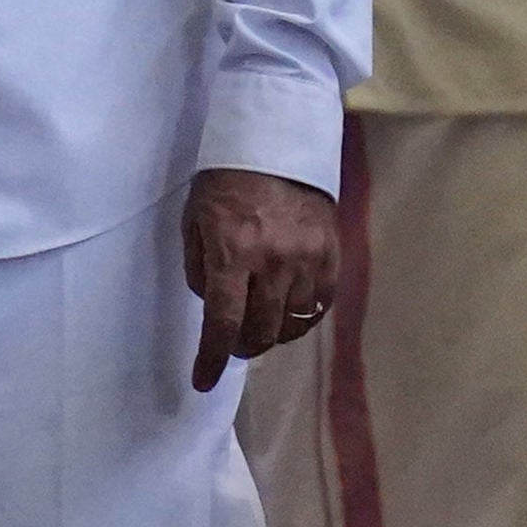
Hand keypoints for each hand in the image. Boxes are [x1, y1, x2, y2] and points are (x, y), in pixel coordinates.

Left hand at [180, 166, 336, 391]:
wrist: (277, 146)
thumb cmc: (225, 182)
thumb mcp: (194, 221)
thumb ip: (199, 267)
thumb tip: (212, 306)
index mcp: (233, 252)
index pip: (223, 321)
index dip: (212, 357)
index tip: (203, 381)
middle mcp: (274, 262)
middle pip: (260, 330)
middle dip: (242, 347)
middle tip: (233, 344)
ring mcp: (308, 259)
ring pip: (292, 324)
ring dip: (271, 334)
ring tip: (259, 325)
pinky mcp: (332, 255)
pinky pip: (319, 306)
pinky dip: (300, 319)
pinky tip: (287, 315)